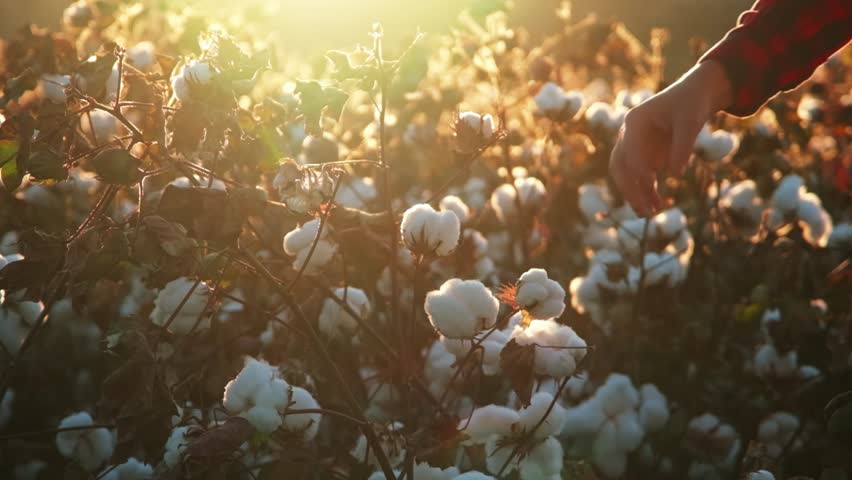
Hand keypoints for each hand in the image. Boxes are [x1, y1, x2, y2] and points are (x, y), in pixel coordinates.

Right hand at [610, 60, 732, 215]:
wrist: (695, 96)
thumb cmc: (691, 103)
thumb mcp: (691, 121)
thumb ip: (683, 146)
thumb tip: (677, 175)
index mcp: (634, 122)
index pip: (631, 151)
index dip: (639, 169)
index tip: (649, 185)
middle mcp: (628, 135)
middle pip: (621, 166)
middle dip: (630, 188)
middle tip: (642, 208)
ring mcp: (635, 146)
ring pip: (626, 175)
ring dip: (635, 194)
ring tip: (648, 213)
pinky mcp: (645, 155)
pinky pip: (641, 177)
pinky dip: (646, 191)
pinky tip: (656, 205)